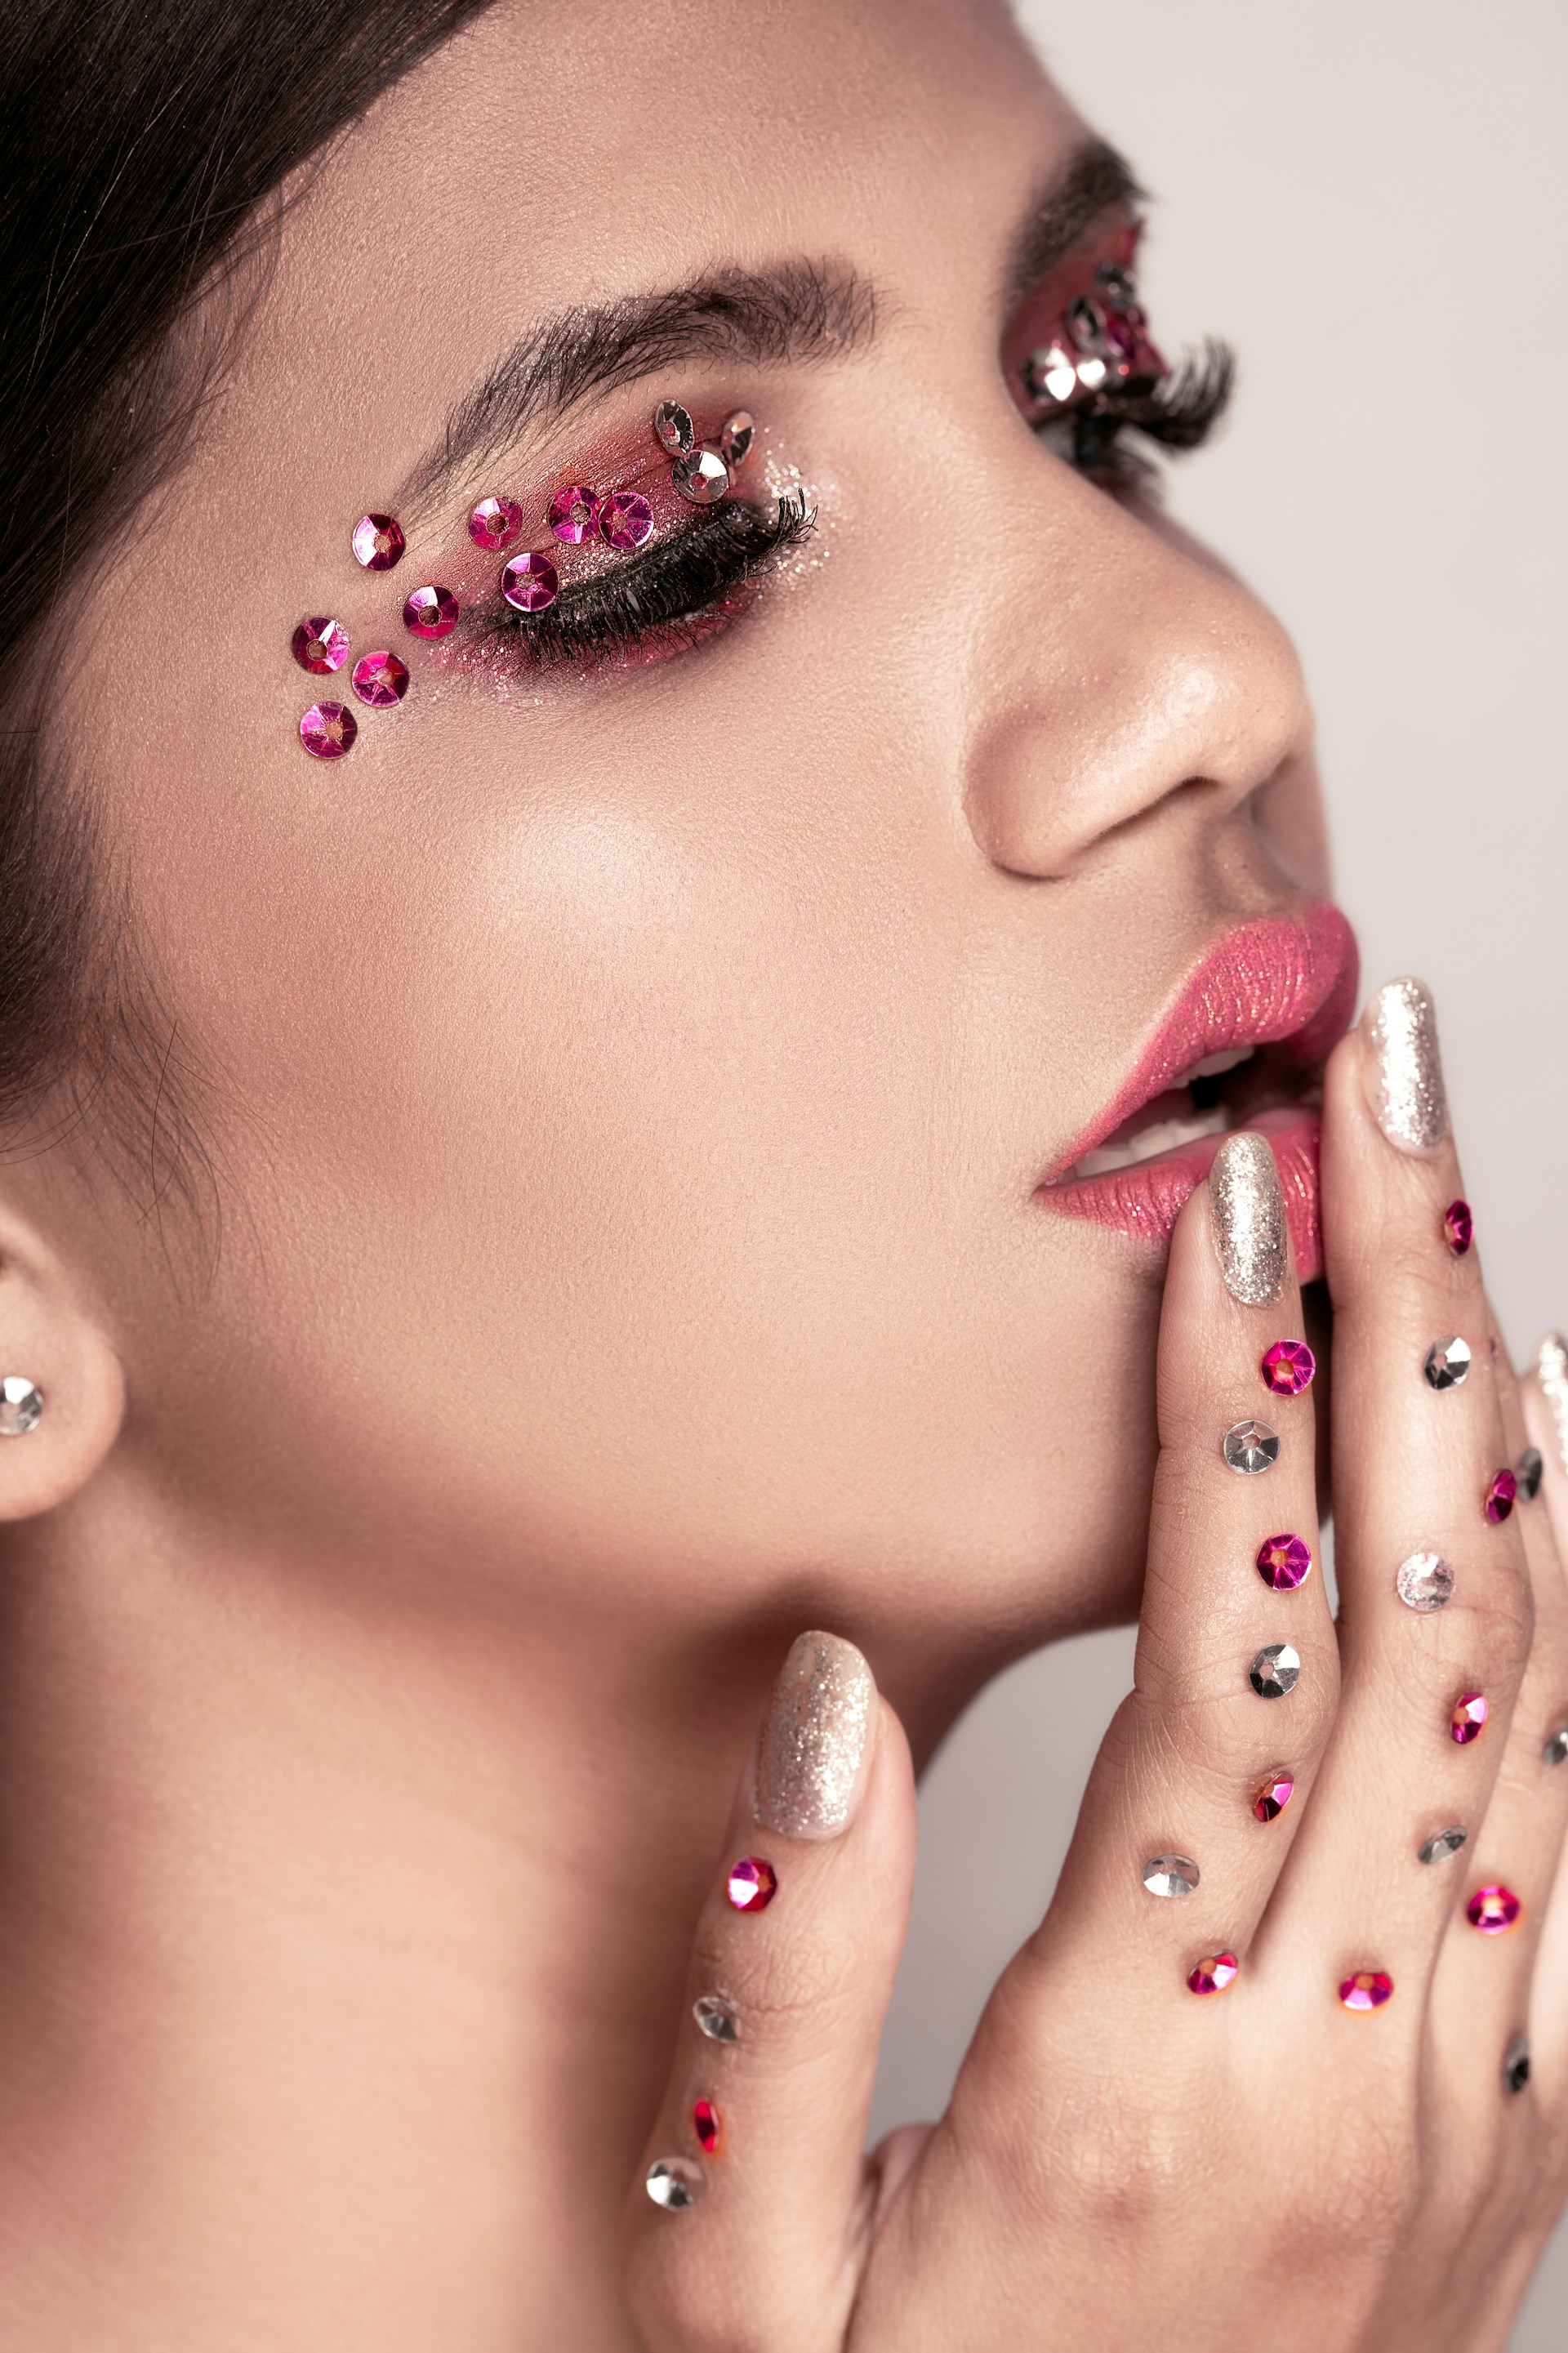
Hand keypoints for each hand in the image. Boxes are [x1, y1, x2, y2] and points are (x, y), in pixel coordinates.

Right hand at [622, 979, 1567, 2350]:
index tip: (1232, 1187)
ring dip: (1494, 1415)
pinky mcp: (1527, 2128)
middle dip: (1408, 1300)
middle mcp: (1355, 2058)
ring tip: (1455, 1199)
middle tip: (1385, 1077)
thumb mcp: (739, 2277)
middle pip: (1421, 1605)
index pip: (1222, 1647)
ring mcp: (1475, 2096)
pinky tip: (1528, 1457)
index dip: (1228, 1394)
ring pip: (1536, 1684)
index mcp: (1142, 2074)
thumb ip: (777, 1979)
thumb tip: (834, 1683)